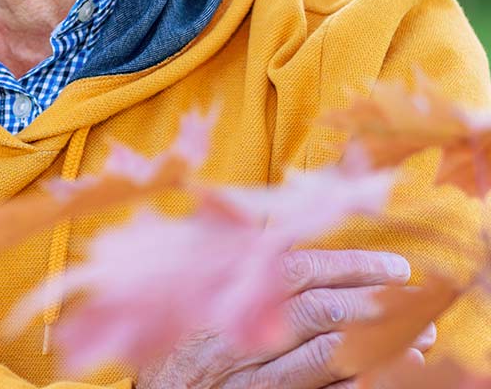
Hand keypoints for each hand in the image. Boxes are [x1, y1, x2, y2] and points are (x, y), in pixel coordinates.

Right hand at [138, 250, 435, 388]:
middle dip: (374, 300)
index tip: (395, 267)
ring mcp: (248, 376)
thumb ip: (217, 250)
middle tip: (414, 300)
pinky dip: (357, 382)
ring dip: (379, 343)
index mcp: (219, 291)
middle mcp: (234, 332)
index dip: (351, 265)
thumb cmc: (174, 335)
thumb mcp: (186, 288)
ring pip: (326, 353)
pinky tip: (384, 373)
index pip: (296, 269)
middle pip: (317, 309)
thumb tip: (259, 217)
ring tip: (416, 338)